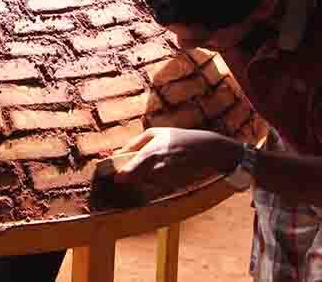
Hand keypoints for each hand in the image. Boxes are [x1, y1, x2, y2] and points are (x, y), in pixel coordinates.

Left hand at [113, 127, 240, 190]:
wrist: (206, 148)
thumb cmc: (178, 137)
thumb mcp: (156, 132)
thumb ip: (135, 142)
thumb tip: (119, 152)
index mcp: (152, 151)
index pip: (131, 169)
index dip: (121, 176)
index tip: (116, 178)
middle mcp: (158, 166)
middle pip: (136, 181)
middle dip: (128, 182)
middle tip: (122, 182)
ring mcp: (167, 177)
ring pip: (146, 187)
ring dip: (140, 185)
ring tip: (140, 180)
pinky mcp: (175, 185)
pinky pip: (158, 190)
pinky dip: (152, 188)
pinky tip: (154, 181)